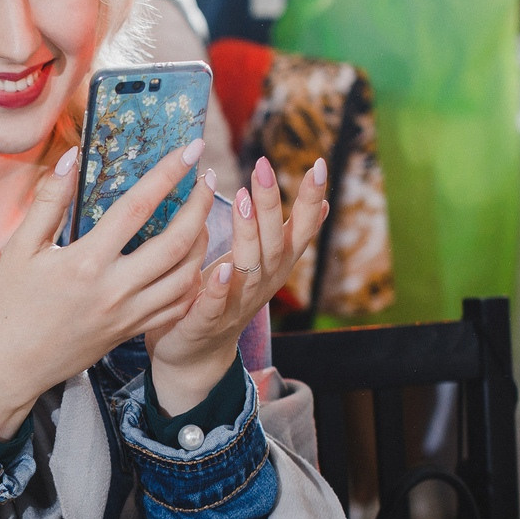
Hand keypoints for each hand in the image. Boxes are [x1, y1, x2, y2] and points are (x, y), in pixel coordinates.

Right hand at [0, 141, 216, 437]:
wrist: (11, 365)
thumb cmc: (10, 304)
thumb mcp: (20, 248)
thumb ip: (48, 201)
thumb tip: (71, 157)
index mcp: (86, 262)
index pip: (138, 208)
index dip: (167, 174)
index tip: (190, 149)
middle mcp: (115, 289)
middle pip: (178, 242)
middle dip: (200, 204)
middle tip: (207, 178)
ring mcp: (129, 314)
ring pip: (187, 275)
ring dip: (203, 241)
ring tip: (201, 215)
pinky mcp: (133, 331)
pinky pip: (178, 305)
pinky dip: (194, 279)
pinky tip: (192, 259)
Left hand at [145, 155, 328, 414]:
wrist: (196, 353)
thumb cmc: (226, 296)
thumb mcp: (260, 261)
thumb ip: (285, 235)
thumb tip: (323, 204)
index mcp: (275, 265)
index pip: (301, 229)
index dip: (311, 199)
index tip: (319, 164)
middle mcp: (263, 283)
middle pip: (274, 241)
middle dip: (272, 204)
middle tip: (262, 166)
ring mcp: (237, 304)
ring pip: (248, 267)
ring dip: (248, 234)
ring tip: (244, 200)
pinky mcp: (207, 323)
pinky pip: (216, 305)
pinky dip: (219, 289)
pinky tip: (219, 269)